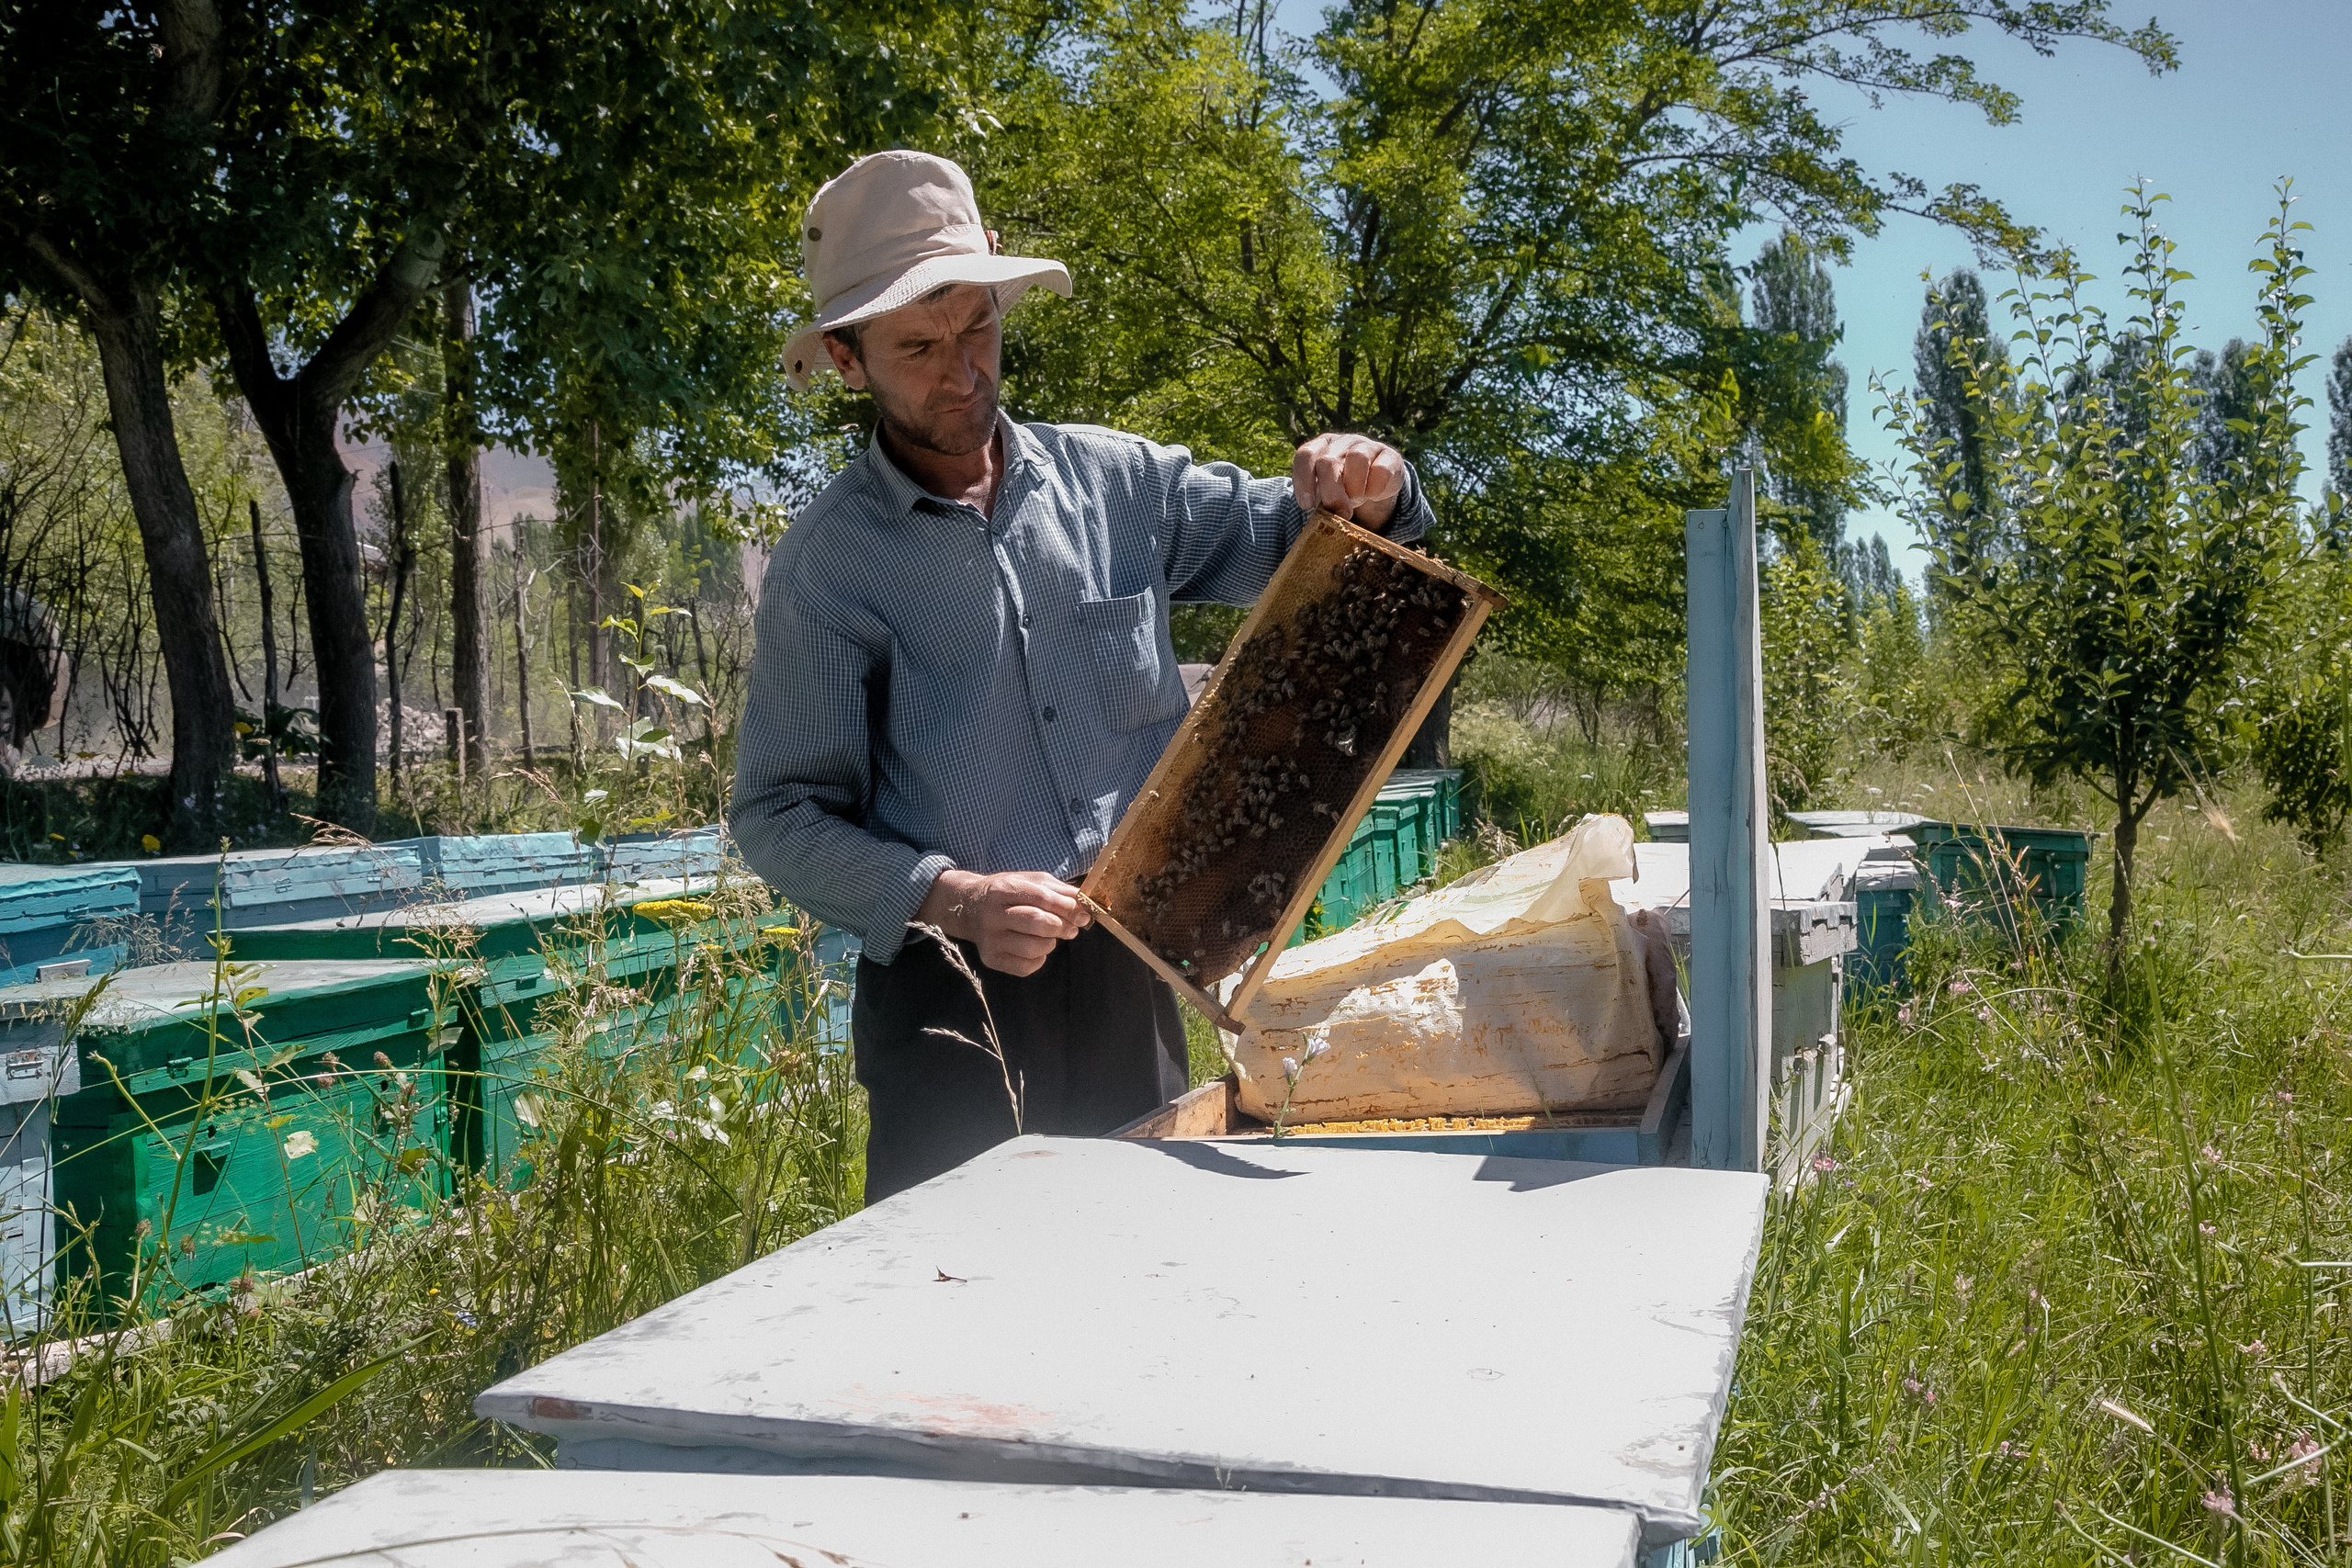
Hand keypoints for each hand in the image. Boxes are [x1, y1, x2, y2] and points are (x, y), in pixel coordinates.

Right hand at [916, 868, 1089, 976]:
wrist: (969, 907)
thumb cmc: (1007, 893)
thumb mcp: (1029, 881)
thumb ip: (1058, 890)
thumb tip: (1084, 902)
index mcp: (1003, 889)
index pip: (1043, 898)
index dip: (1068, 907)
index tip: (1083, 914)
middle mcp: (992, 915)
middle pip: (1038, 923)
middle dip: (1062, 926)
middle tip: (1071, 928)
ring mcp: (990, 939)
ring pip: (1034, 948)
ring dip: (1051, 943)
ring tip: (1049, 936)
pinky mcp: (991, 959)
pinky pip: (1026, 967)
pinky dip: (1039, 959)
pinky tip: (1035, 947)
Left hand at [1292, 433, 1406, 526]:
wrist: (1376, 483)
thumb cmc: (1343, 490)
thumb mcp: (1327, 494)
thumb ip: (1320, 500)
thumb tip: (1323, 521)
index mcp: (1321, 447)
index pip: (1305, 455)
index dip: (1303, 481)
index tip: (1306, 505)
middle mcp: (1342, 442)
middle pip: (1328, 461)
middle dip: (1331, 493)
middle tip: (1339, 513)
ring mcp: (1366, 445)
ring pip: (1357, 459)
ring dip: (1355, 488)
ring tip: (1357, 499)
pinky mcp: (1390, 455)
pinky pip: (1382, 470)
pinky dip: (1376, 488)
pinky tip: (1374, 495)